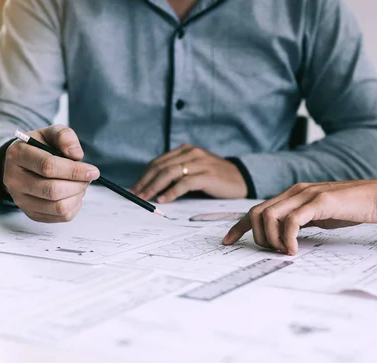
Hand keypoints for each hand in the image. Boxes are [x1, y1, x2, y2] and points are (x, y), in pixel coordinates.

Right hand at [3, 125, 99, 222]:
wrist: (23, 164)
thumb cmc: (39, 147)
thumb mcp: (50, 133)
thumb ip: (64, 136)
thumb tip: (76, 155)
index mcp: (17, 155)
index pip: (48, 166)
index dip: (74, 170)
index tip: (93, 171)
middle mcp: (14, 180)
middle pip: (52, 190)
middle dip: (78, 184)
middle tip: (88, 178)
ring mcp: (20, 200)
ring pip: (58, 207)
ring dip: (77, 196)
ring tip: (80, 185)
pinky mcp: (31, 213)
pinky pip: (60, 217)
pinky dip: (74, 206)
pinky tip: (73, 194)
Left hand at [132, 144, 246, 202]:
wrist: (242, 179)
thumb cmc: (215, 178)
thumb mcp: (195, 170)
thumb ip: (177, 174)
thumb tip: (152, 188)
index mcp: (185, 150)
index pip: (158, 162)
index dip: (144, 176)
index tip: (134, 189)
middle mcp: (191, 153)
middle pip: (161, 166)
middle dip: (145, 182)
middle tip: (136, 195)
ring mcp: (200, 163)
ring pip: (169, 173)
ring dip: (154, 187)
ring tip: (145, 198)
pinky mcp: (207, 175)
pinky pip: (185, 183)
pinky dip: (171, 192)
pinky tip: (163, 199)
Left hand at [222, 180, 376, 254]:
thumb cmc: (349, 208)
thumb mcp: (316, 216)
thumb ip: (298, 222)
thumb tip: (281, 239)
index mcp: (291, 195)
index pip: (256, 209)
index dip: (238, 226)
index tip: (228, 242)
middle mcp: (293, 191)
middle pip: (256, 213)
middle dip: (256, 236)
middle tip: (271, 252)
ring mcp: (305, 194)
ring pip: (268, 216)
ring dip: (271, 239)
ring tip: (285, 252)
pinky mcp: (318, 201)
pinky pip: (292, 220)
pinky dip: (288, 238)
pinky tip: (294, 250)